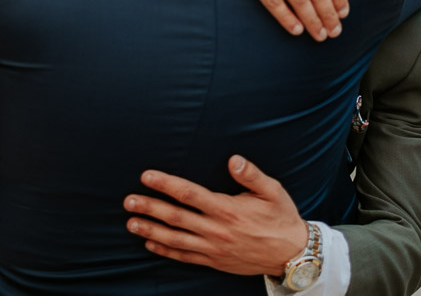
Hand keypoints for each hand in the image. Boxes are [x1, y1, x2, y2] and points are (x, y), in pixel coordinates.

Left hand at [125, 155, 306, 276]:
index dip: (166, 184)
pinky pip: (184, 257)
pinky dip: (165, 251)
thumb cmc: (282, 218)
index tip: (147, 176)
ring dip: (150, 231)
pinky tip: (150, 245)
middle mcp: (216, 230)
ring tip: (131, 223)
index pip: (189, 194)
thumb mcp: (273, 191)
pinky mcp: (214, 261)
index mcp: (228, 209)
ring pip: (175, 239)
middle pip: (175, 217)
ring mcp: (213, 248)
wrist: (291, 254)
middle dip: (150, 207)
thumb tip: (233, 159)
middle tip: (128, 200)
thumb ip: (251, 175)